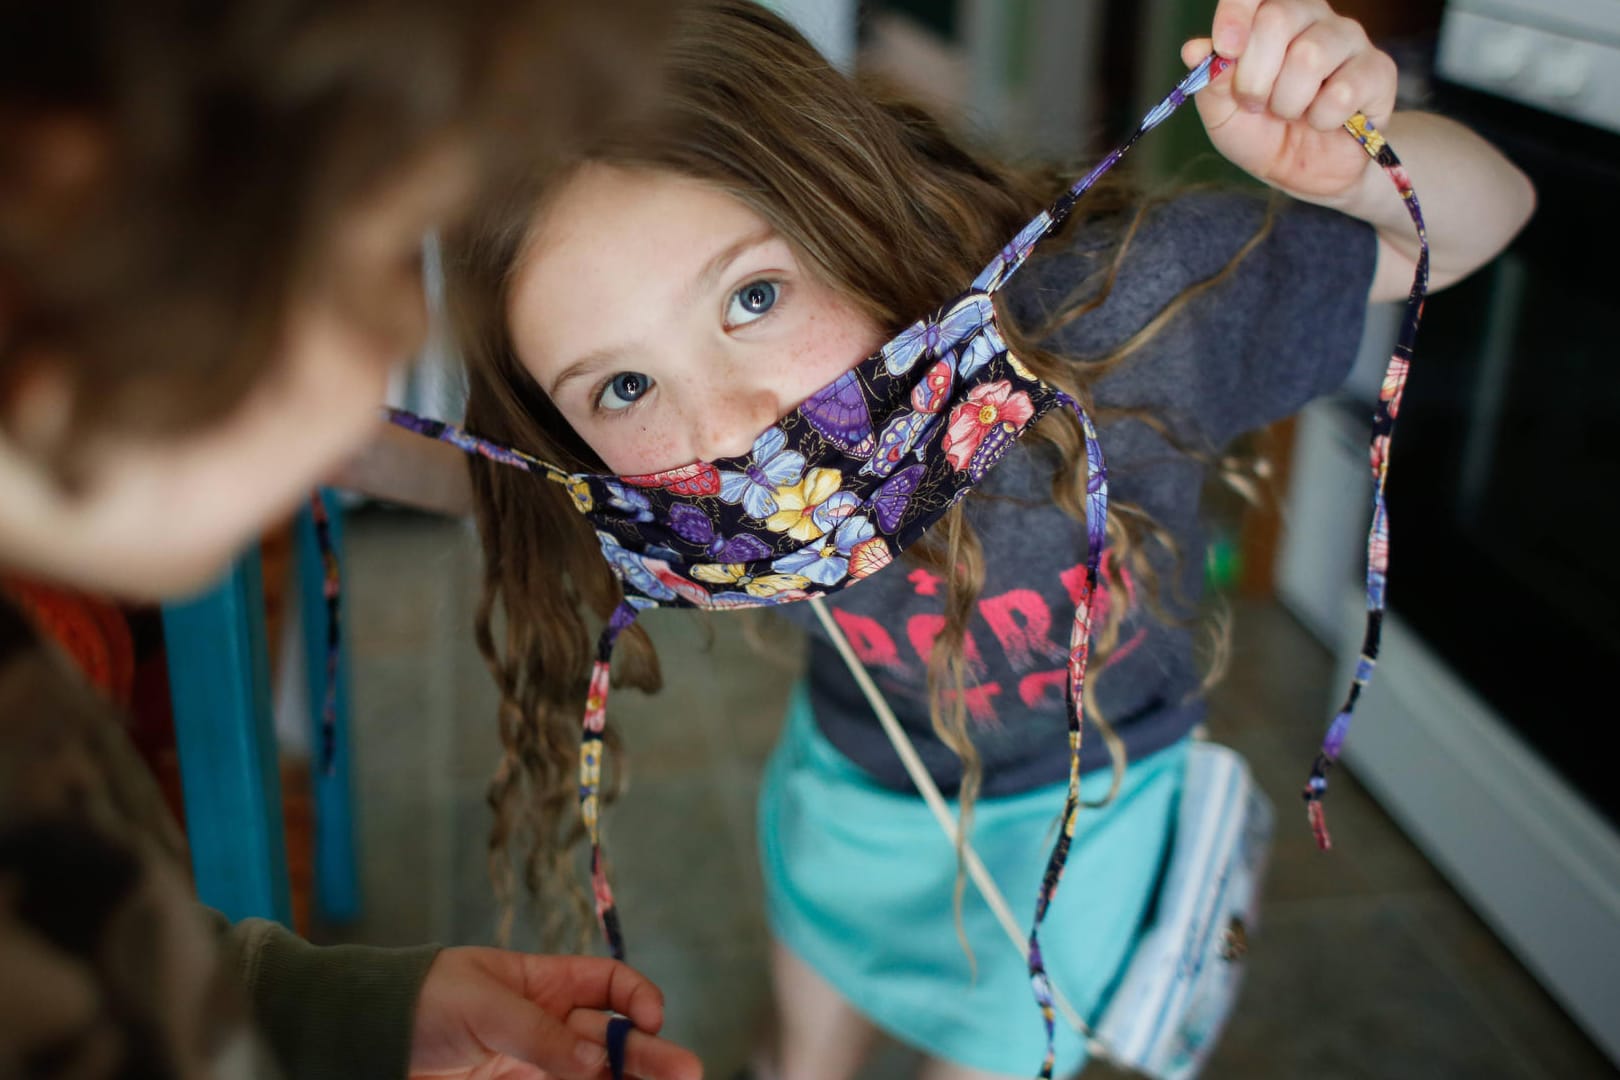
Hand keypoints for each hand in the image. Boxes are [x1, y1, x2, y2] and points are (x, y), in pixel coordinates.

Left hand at [409, 948, 703, 1079]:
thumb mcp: (480, 1002)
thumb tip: (595, 1058)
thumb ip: (538, 1032)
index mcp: (543, 983)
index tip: (648, 1020)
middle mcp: (547, 1026)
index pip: (607, 985)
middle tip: (687, 1073)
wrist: (359, 1040)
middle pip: (612, 1041)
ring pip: (596, 1079)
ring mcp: (533, 1067)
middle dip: (651, 1056)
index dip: (635, 999)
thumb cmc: (418, 1000)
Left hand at [1181, 0, 1397, 205]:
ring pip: (1310, 56)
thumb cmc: (1263, 133)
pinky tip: (1323, 121)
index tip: (1226, 48)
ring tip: (1290, 114)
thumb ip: (1210, 82)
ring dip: (1287, 102)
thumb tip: (1195, 50)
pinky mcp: (1377, 71)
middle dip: (1254, 75)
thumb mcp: (1223, 114)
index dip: (1236, 12)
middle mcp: (1312, 17)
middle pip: (1278, 17)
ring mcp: (1349, 40)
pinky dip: (1321, 119)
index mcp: (1271, 16)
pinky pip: (1342, 91)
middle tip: (1254, 104)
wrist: (1305, 171)